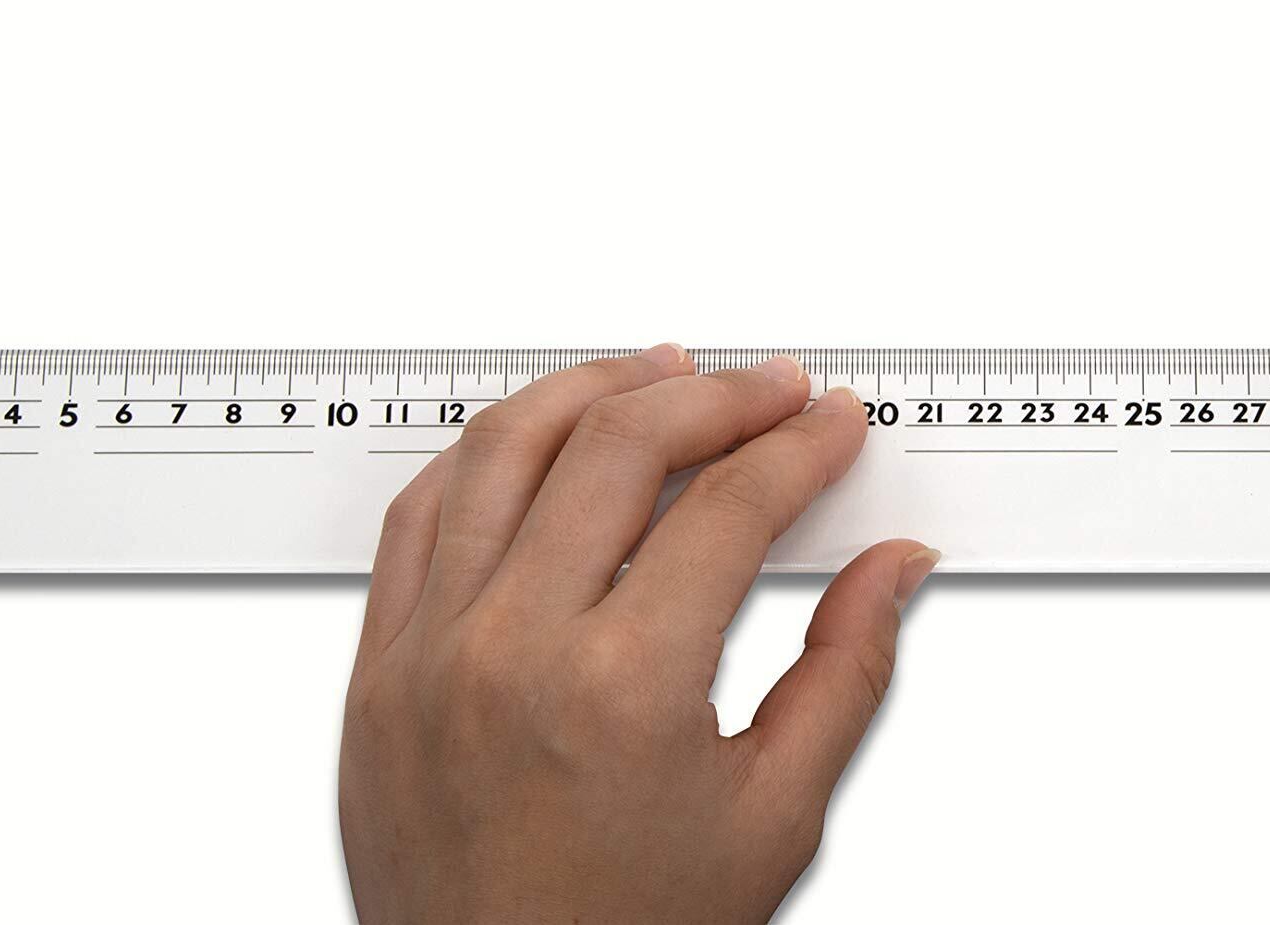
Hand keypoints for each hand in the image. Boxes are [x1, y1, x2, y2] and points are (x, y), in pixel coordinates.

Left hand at [338, 345, 938, 922]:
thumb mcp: (774, 817)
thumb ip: (846, 673)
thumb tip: (895, 566)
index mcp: (622, 689)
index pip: (729, 509)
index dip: (799, 448)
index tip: (833, 424)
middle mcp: (511, 651)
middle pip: (618, 447)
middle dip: (714, 396)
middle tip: (772, 390)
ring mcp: (427, 655)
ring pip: (502, 453)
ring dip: (592, 391)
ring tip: (659, 372)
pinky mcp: (374, 672)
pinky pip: (417, 518)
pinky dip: (483, 456)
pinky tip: (537, 440)